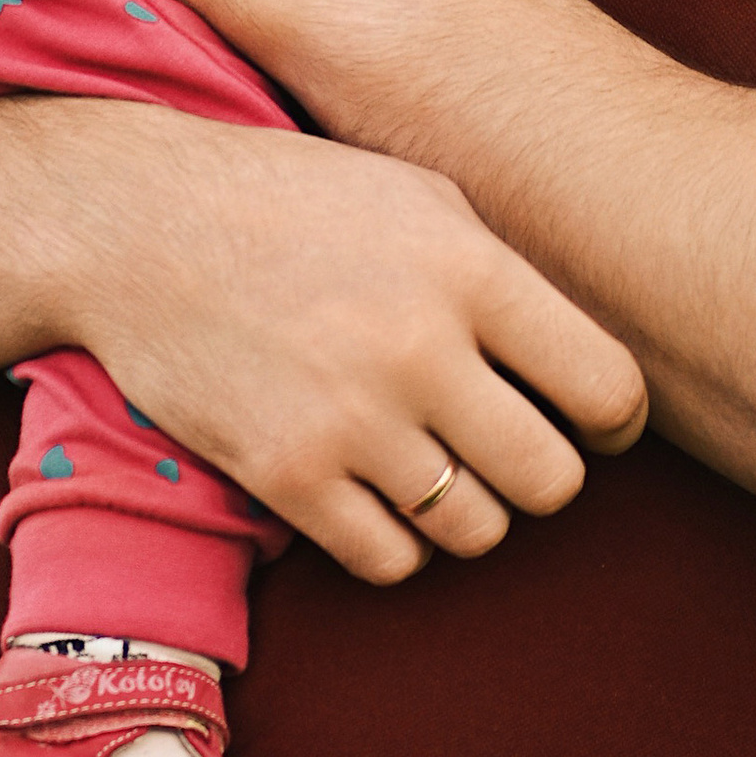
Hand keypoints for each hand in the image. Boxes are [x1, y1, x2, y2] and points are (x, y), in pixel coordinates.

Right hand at [48, 108, 646, 583]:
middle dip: (541, 475)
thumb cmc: (293, 198)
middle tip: (507, 450)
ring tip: (432, 462)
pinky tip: (373, 489)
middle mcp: (421, 349)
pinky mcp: (287, 476)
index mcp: (471, 268)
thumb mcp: (419, 196)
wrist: (138, 222)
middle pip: (552, 483)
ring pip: (476, 532)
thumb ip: (506, 275)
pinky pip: (390, 561)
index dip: (617, 424)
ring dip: (466, 510)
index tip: (595, 426)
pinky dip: (394, 539)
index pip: (607, 391)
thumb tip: (585, 365)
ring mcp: (352, 420)